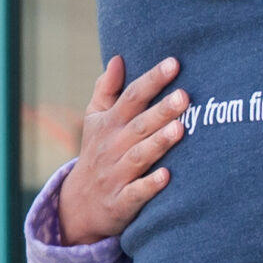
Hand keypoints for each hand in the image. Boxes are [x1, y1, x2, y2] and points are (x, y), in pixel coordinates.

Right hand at [55, 55, 186, 244]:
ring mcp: (116, 175)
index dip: (152, 80)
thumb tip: (118, 58)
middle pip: (139, 125)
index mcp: (109, 124)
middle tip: (185, 96)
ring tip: (180, 129)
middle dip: (161, 110)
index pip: (132, 97)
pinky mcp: (121, 201)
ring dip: (158, 143)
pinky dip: (150, 185)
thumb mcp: (95, 120)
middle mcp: (112, 147)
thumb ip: (107, 89)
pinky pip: (136, 193)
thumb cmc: (96, 152)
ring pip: (139, 156)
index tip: (174, 63)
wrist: (77, 204)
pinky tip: (167, 176)